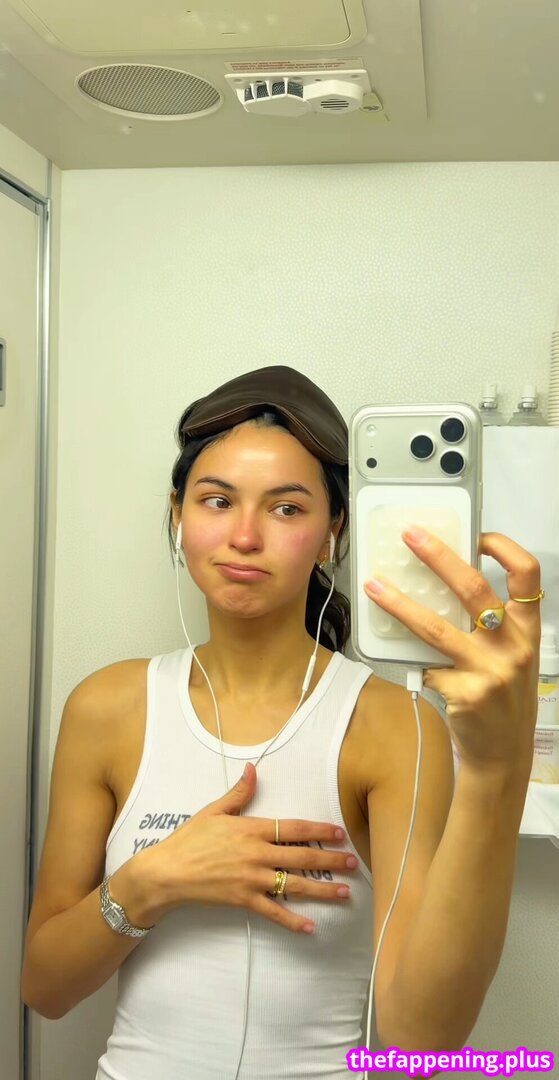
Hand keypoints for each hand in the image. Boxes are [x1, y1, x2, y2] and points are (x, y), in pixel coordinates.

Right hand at [140, 763, 356, 932]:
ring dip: (322, 890)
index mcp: (251, 829)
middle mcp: (257, 854)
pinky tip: (311, 927)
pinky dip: (293, 921)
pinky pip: (274, 913)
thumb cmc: (189, 839)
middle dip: (330, 860)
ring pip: (295, 885)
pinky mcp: (244, 900)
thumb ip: (238, 793)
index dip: (319, 830)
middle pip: (302, 856)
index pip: (294, 828)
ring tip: (344, 893)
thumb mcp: (213, 811)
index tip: (339, 833)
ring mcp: (252, 879)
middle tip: (352, 863)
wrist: (167, 872)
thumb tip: (253, 769)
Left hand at [364, 528, 541, 774]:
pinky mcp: (464, 694)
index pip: (526, 575)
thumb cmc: (503, 697)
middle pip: (474, 589)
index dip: (503, 548)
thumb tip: (441, 586)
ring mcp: (489, 671)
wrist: (504, 753)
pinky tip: (402, 659)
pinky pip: (427, 666)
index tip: (476, 534)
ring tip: (374, 585)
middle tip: (410, 536)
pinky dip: (414, 662)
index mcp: (528, 630)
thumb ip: (490, 625)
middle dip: (438, 557)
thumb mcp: (509, 656)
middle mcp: (514, 646)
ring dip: (400, 603)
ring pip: (436, 627)